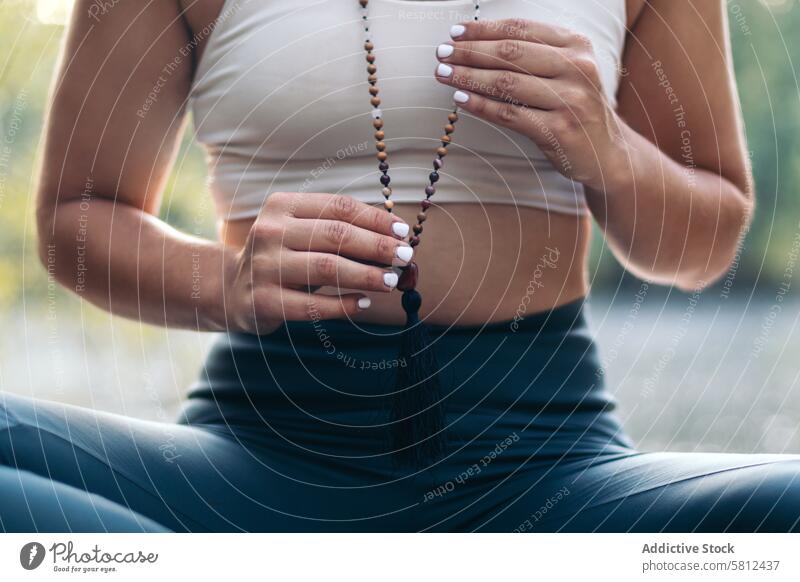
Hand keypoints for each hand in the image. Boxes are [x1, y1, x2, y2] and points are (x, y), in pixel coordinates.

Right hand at [222, 192, 412, 333]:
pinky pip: (313, 305)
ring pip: (328, 268)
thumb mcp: (301, 233)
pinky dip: (343, 304)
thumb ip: (339, 230)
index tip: (403, 231)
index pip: (338, 207)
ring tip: (391, 280)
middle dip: (377, 246)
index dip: (375, 219)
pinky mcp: (264, 301)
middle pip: (336, 236)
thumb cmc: (282, 257)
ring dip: (366, 275)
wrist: (232, 289)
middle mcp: (270, 232)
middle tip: (405, 257)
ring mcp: (264, 266)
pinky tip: (363, 303)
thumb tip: (395, 238)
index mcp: (282, 206)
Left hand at [435, 19, 628, 190]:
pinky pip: (509, 114)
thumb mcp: (567, 71)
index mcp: (577, 46)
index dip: (484, 29)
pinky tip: (460, 100)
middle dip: (470, 51)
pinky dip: (480, 105)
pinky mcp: (559, 130)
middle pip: (511, 54)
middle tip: (441, 53)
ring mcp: (570, 100)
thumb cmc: (575, 106)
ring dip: (469, 77)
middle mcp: (577, 69)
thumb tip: (477, 42)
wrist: (607, 151)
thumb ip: (535, 53)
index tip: (455, 32)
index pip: (521, 30)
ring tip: (443, 74)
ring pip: (507, 83)